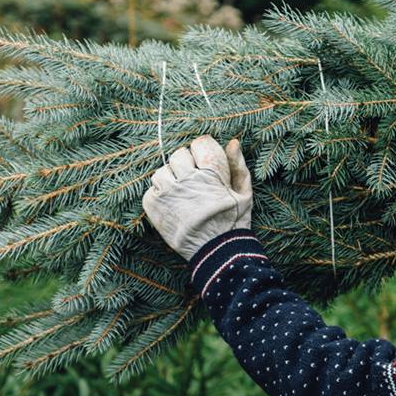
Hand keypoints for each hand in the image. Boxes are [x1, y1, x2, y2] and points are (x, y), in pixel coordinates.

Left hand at [142, 135, 252, 260]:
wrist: (216, 252)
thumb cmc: (233, 221)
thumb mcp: (244, 193)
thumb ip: (238, 166)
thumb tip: (233, 142)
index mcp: (210, 173)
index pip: (200, 143)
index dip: (203, 151)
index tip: (205, 163)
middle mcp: (187, 179)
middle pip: (179, 155)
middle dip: (186, 165)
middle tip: (194, 182)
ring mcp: (167, 192)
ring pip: (162, 171)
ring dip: (171, 179)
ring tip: (183, 195)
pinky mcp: (153, 205)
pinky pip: (151, 190)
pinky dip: (160, 196)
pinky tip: (173, 206)